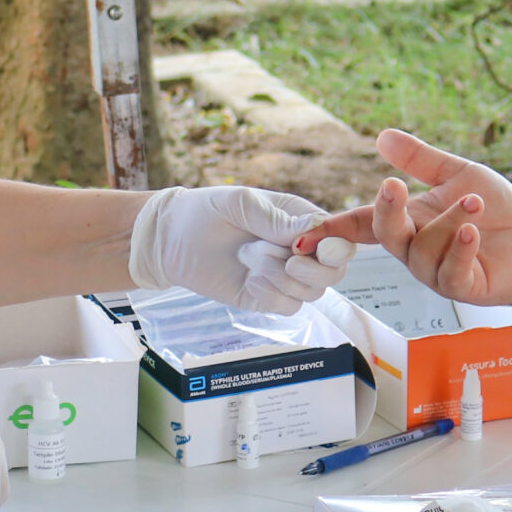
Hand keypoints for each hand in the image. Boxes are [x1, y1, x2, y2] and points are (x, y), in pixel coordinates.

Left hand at [128, 186, 353, 316]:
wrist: (171, 241)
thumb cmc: (206, 211)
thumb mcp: (242, 205)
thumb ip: (278, 220)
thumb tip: (314, 230)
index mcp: (300, 219)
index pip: (340, 238)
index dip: (335, 248)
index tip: (307, 247)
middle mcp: (300, 249)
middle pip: (335, 272)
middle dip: (313, 270)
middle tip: (286, 260)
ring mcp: (285, 276)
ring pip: (313, 292)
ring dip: (283, 279)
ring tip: (251, 261)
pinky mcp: (268, 297)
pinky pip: (288, 306)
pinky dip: (271, 296)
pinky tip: (249, 280)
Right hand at [303, 130, 511, 306]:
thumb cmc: (497, 211)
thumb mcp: (458, 175)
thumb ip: (420, 160)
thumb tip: (382, 136)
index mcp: (408, 223)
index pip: (362, 225)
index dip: (333, 229)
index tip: (305, 234)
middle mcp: (416, 250)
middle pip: (386, 236)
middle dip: (387, 211)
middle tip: (394, 186)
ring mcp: (437, 272)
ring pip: (423, 251)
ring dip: (447, 222)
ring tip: (475, 202)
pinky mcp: (464, 288)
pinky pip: (450, 274)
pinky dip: (458, 251)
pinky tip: (470, 232)